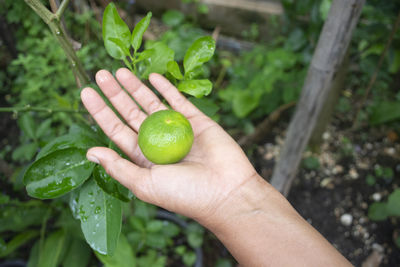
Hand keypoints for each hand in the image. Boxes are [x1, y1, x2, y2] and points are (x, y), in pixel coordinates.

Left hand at [80, 68, 257, 224]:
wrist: (226, 191)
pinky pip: (178, 100)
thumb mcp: (145, 184)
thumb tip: (89, 152)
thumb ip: (118, 168)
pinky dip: (165, 88)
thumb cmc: (184, 194)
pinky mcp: (196, 120)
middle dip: (115, 94)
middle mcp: (157, 141)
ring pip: (151, 103)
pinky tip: (152, 76)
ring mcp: (177, 129)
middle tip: (100, 75)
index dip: (101, 112)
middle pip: (130, 112)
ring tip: (119, 71)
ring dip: (136, 87)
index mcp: (143, 158)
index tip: (87, 93)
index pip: (116, 130)